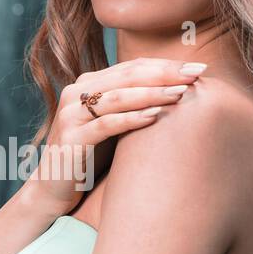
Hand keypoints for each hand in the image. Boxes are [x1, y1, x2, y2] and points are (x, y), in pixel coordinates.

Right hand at [23, 56, 205, 216]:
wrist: (54, 188)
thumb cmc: (91, 155)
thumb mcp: (113, 124)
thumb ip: (133, 105)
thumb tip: (181, 92)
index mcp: (89, 84)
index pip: (132, 67)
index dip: (166, 65)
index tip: (198, 66)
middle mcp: (76, 93)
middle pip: (127, 75)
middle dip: (165, 73)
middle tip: (196, 73)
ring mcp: (71, 115)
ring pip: (117, 97)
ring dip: (152, 94)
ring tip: (181, 93)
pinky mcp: (71, 139)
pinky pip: (106, 125)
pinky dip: (132, 119)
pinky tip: (155, 116)